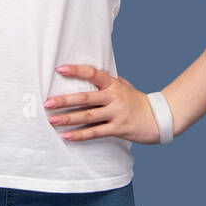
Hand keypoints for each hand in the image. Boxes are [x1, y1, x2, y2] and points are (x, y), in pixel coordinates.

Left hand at [43, 64, 166, 144]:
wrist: (159, 118)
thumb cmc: (136, 101)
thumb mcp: (124, 86)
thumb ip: (107, 81)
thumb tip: (88, 73)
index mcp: (114, 84)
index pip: (93, 73)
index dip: (76, 70)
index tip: (59, 69)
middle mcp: (114, 97)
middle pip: (85, 98)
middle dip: (64, 100)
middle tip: (47, 103)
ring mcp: (116, 113)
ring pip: (88, 117)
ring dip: (68, 119)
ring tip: (52, 120)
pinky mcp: (118, 129)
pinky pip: (96, 133)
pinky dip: (80, 135)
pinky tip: (67, 136)